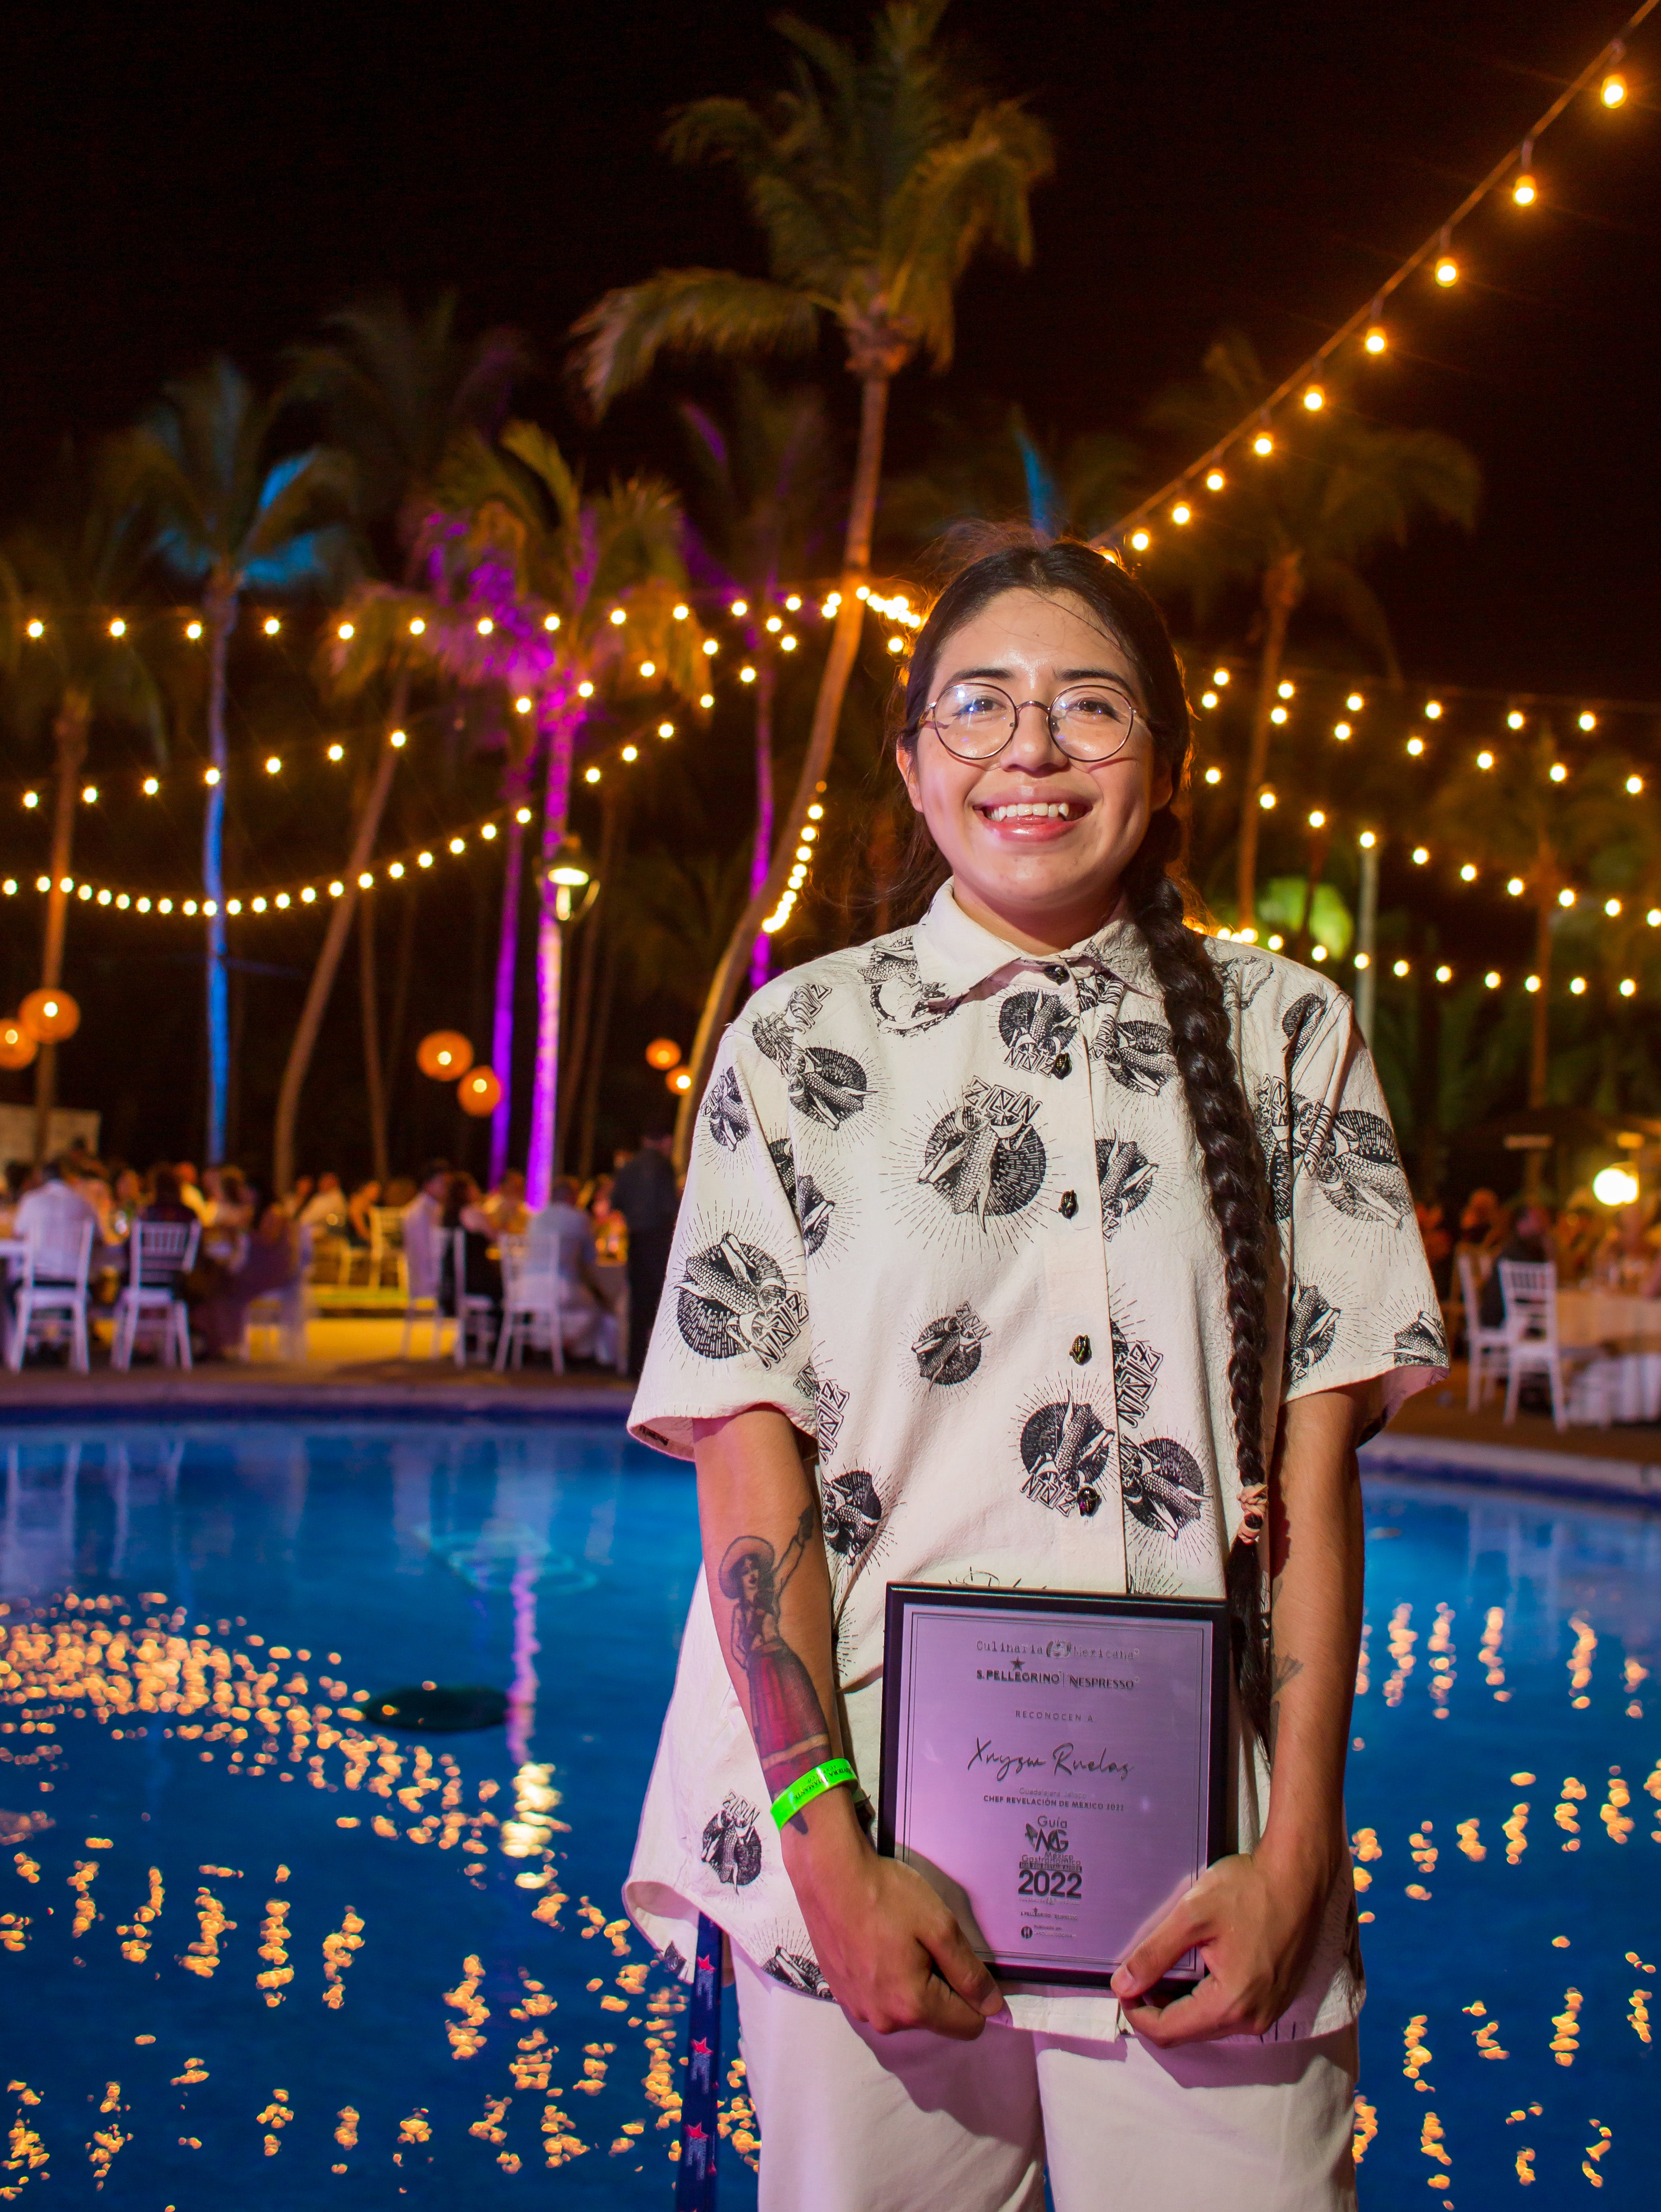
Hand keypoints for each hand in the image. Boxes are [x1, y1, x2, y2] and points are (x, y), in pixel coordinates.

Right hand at [783, 1795, 1006, 2040]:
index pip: (968, 2026)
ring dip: (911, 1981)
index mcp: (912, 2006)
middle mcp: (884, 2020)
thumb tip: (993, 2007)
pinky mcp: (841, 1994)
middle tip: (924, 1942)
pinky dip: (885, 1977)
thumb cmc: (886, 1896)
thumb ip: (969, 1972)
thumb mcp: (940, 1926)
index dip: (976, 1996)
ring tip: (896, 1939)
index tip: (964, 1963)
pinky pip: (879, 1997)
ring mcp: (858, 2009)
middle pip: (934, 2016)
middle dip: (940, 1985)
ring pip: (905, 2007)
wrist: (828, 1875)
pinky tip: (875, 1943)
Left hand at [1108, 1842, 1333, 2045]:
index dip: (1136, 2012)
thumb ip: (1155, 1954)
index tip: (1122, 1984)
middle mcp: (1253, 2020)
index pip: (1168, 2030)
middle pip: (1188, 2031)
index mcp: (1231, 2005)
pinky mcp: (1275, 1998)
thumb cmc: (1250, 1890)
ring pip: (1208, 2022)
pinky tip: (1197, 1965)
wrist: (1298, 1876)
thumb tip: (1121, 1985)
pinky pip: (1230, 2011)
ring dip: (1181, 2001)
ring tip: (1165, 1965)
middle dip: (1157, 2006)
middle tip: (1139, 1971)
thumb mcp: (1192, 1916)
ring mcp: (1268, 2011)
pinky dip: (1205, 1996)